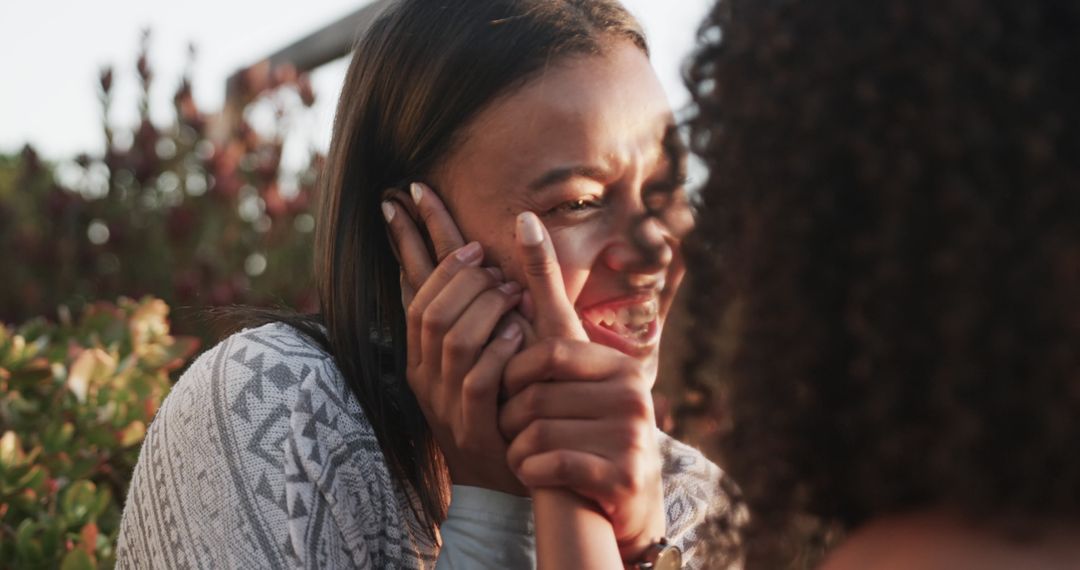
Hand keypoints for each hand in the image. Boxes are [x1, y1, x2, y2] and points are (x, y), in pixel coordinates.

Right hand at [383, 182, 525, 493]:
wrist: (498, 482)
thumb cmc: (498, 407)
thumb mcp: (480, 355)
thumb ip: (475, 311)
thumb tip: (479, 259)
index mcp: (421, 353)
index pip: (409, 289)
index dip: (412, 240)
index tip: (421, 202)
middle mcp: (425, 374)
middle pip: (430, 310)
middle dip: (460, 276)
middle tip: (490, 260)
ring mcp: (447, 402)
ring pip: (453, 338)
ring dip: (485, 306)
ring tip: (512, 291)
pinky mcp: (474, 426)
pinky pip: (480, 379)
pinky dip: (500, 349)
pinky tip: (517, 330)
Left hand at [504, 212, 666, 560]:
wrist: (619, 502)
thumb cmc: (582, 420)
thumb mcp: (567, 355)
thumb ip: (546, 292)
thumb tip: (524, 218)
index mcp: (618, 363)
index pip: (548, 351)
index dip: (515, 372)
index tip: (507, 390)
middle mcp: (634, 394)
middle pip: (536, 396)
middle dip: (511, 417)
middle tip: (511, 429)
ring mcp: (632, 437)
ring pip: (536, 434)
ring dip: (516, 448)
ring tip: (524, 452)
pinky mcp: (622, 477)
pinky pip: (548, 468)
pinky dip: (528, 472)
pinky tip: (532, 475)